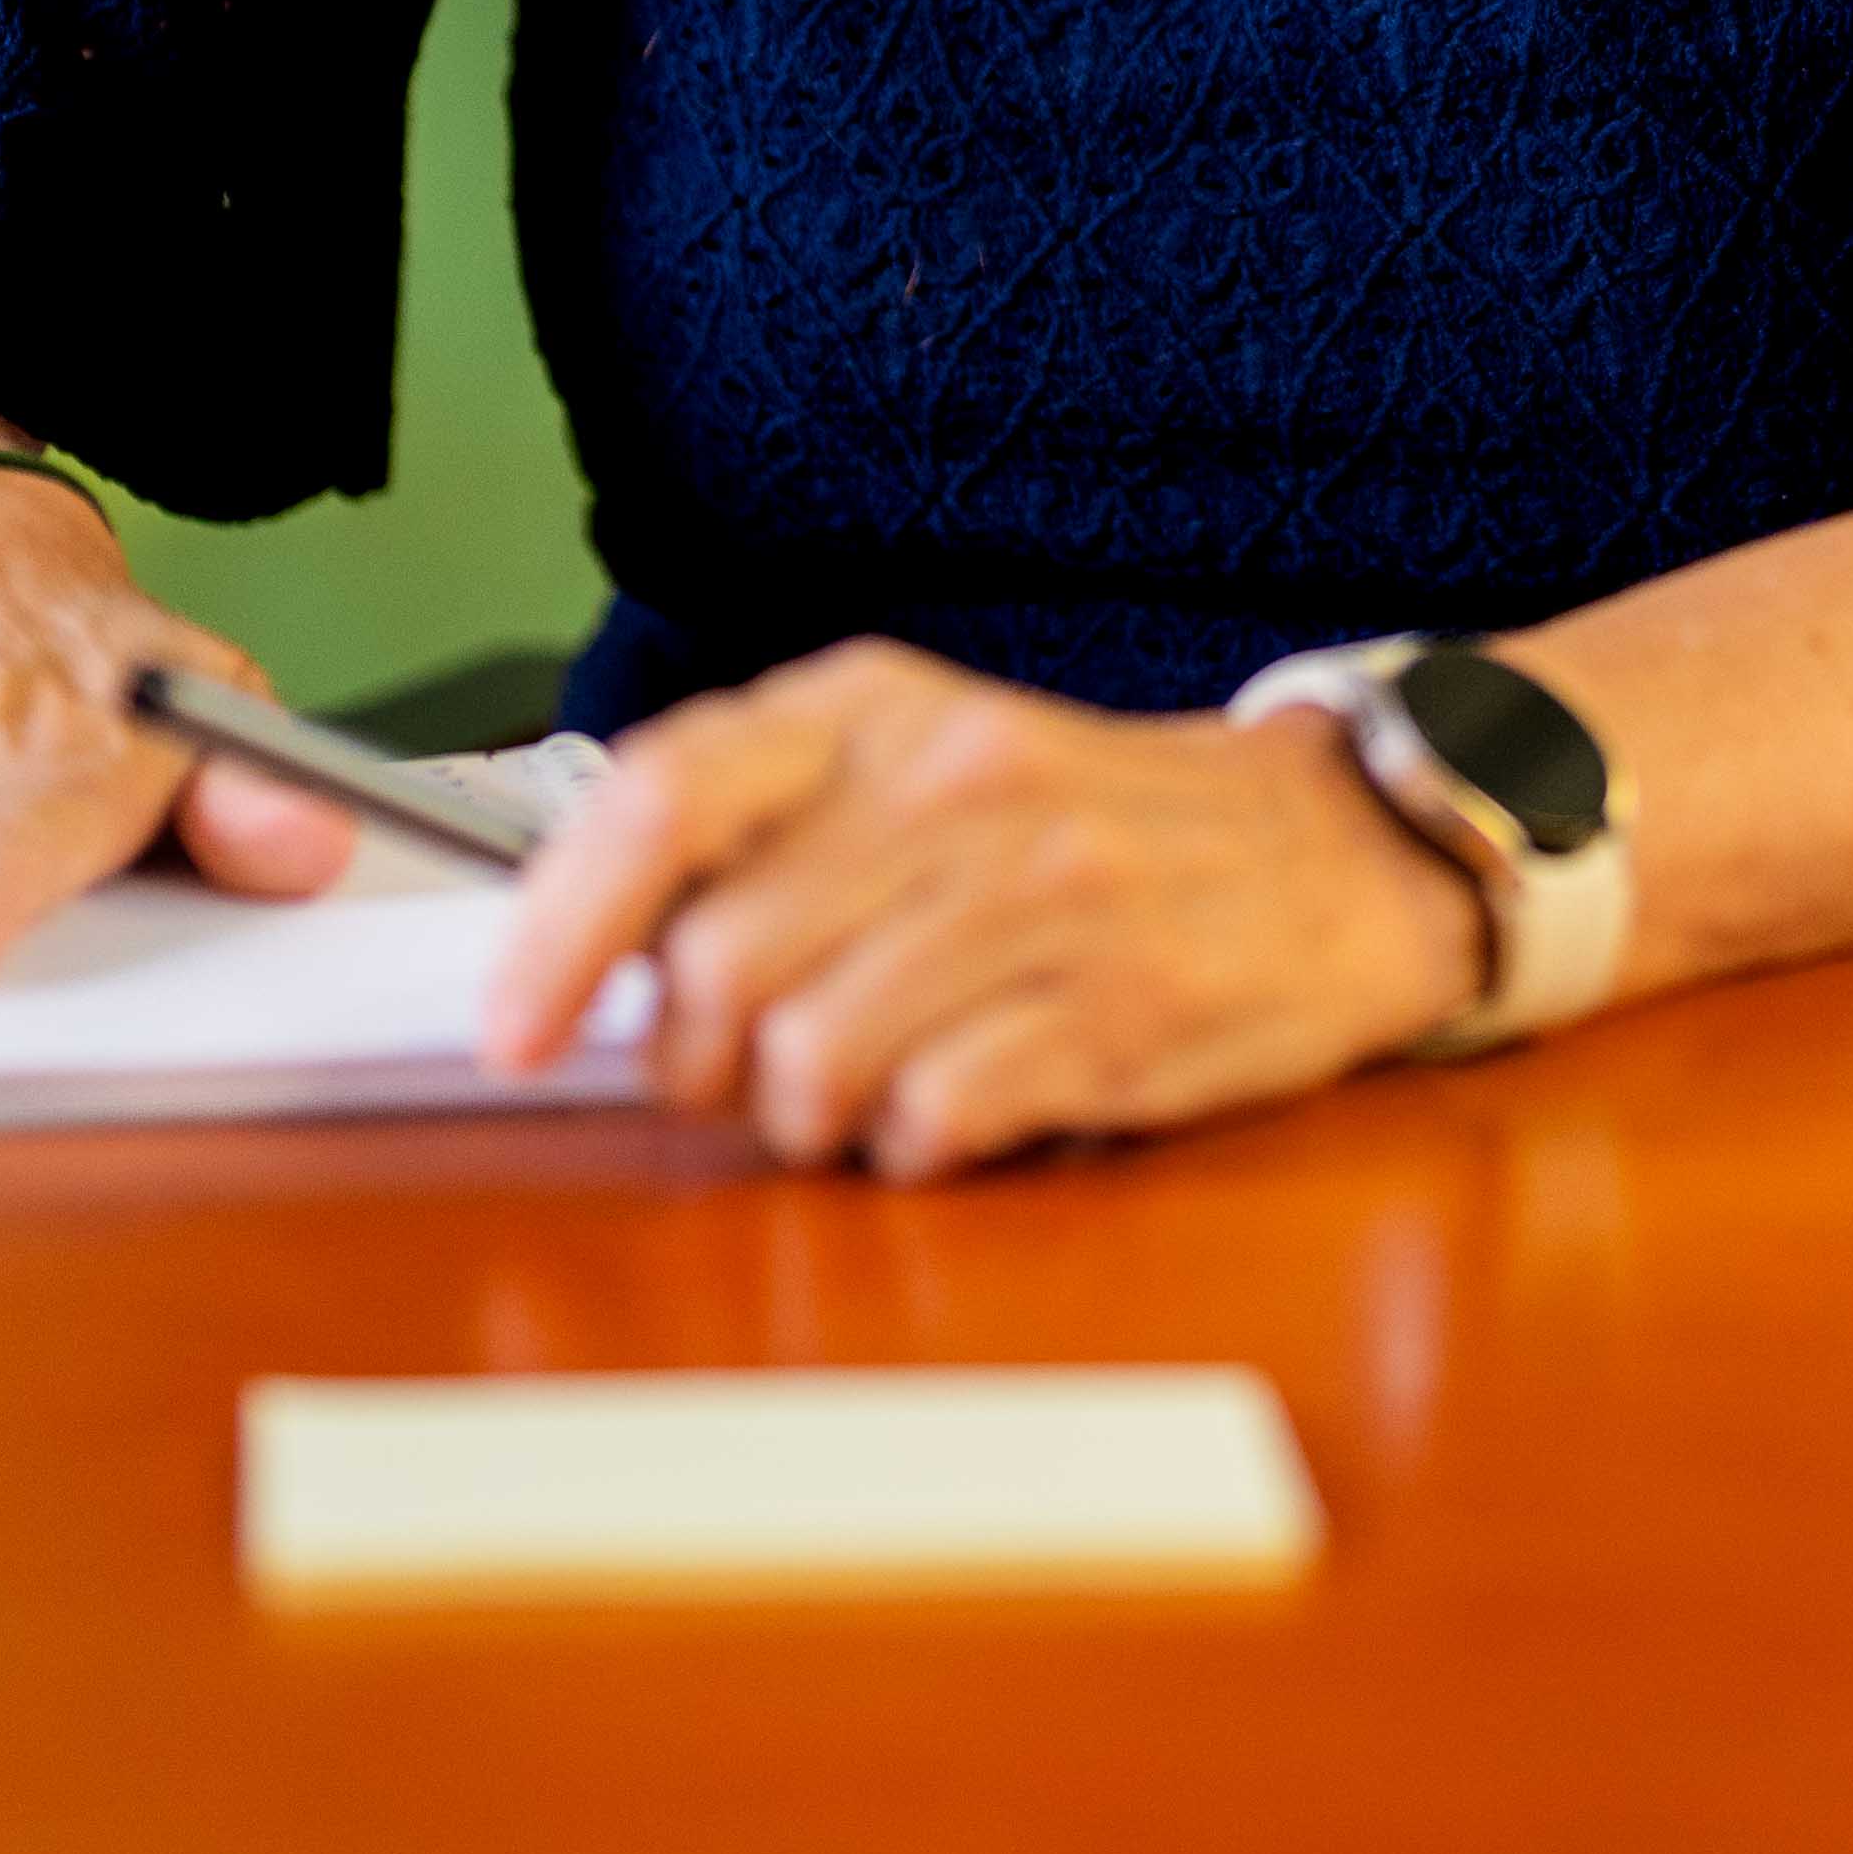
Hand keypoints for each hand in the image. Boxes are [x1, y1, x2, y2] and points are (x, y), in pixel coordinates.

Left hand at [475, 641, 1497, 1177]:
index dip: (563, 928)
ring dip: (810, 1119)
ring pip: (816, 1061)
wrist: (1335, 856)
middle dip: (703, 1065)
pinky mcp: (1119, 1011)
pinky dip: (914, 1147)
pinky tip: (958, 1109)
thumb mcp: (923, 763)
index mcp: (879, 706)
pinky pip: (932, 1121)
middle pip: (724, 965)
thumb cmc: (1095, 826)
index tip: (517, 1027)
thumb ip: (764, 830)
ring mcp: (1046, 898)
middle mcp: (958, 782)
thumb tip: (594, 955)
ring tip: (865, 1094)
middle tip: (745, 1078)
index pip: (664, 795)